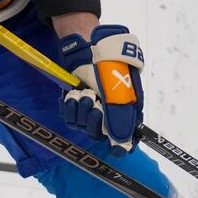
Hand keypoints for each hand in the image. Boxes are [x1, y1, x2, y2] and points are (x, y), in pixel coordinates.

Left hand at [58, 24, 143, 152]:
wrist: (88, 47)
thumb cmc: (108, 64)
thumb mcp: (119, 88)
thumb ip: (120, 115)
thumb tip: (121, 142)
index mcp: (127, 110)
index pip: (126, 138)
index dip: (121, 146)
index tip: (115, 149)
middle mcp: (110, 113)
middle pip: (100, 135)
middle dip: (95, 121)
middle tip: (94, 102)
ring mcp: (91, 110)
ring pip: (83, 127)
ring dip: (81, 109)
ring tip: (84, 92)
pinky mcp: (76, 106)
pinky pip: (70, 118)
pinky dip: (70, 107)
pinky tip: (73, 95)